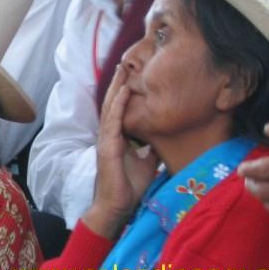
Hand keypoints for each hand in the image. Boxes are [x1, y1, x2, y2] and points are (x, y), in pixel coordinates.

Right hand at [83, 66, 159, 239]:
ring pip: (110, 108)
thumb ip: (151, 148)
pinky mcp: (107, 147)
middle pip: (112, 103)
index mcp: (117, 138)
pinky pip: (112, 122)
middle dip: (118, 83)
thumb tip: (162, 137)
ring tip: (123, 70)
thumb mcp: (147, 162)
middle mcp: (109, 136)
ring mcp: (106, 140)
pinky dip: (118, 106)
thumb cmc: (129, 187)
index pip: (120, 109)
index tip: (132, 74)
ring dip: (117, 88)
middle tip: (124, 63)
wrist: (117, 206)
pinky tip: (124, 92)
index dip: (124, 91)